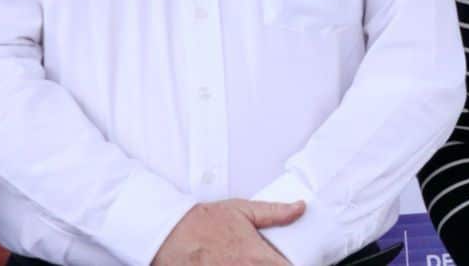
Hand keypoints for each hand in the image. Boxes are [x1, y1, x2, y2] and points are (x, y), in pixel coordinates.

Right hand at [152, 199, 303, 265]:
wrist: (169, 233)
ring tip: (247, 261)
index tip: (291, 261)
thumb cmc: (203, 222)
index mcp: (256, 256)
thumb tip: (299, 208)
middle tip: (266, 259)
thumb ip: (275, 212)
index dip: (292, 265)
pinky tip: (233, 263)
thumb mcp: (243, 210)